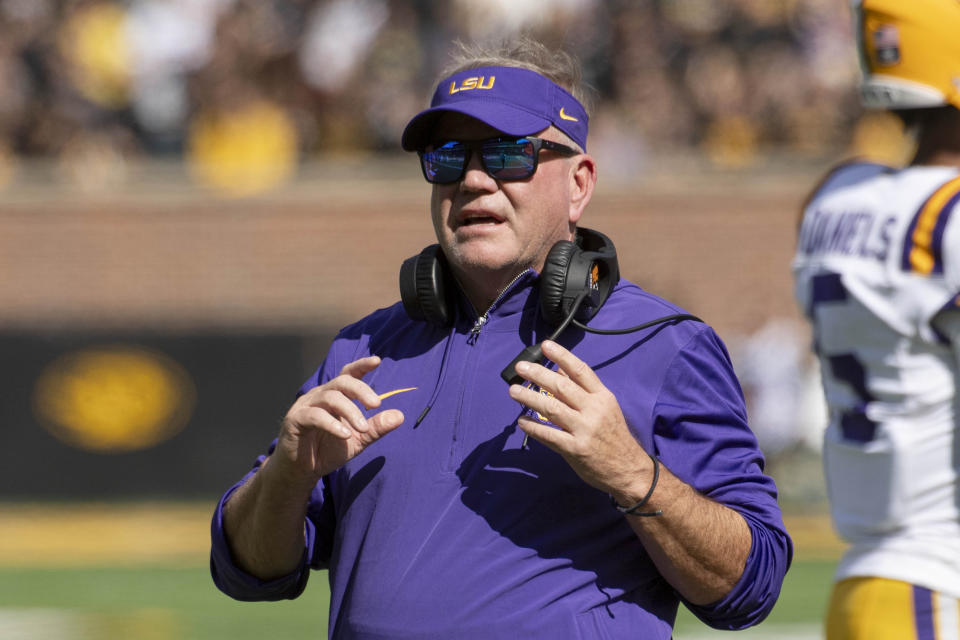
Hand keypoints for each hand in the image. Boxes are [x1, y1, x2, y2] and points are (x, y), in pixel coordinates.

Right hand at [271, 356, 403, 488]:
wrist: (302, 471)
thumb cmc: (327, 451)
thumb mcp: (358, 440)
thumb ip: (376, 428)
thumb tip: (400, 416)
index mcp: (335, 396)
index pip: (348, 375)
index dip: (361, 366)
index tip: (377, 361)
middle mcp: (320, 396)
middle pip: (341, 382)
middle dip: (360, 390)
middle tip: (376, 405)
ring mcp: (306, 406)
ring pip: (330, 398)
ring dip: (350, 411)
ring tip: (362, 427)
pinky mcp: (295, 420)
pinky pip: (315, 416)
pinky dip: (332, 424)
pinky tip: (345, 435)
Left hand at [508, 340, 653, 497]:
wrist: (628, 470)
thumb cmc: (614, 436)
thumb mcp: (605, 408)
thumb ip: (583, 389)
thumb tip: (559, 369)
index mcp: (602, 397)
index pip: (580, 371)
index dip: (562, 356)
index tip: (545, 346)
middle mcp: (594, 410)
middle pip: (562, 387)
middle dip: (538, 375)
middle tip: (520, 368)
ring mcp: (584, 429)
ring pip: (552, 408)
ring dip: (529, 398)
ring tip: (514, 391)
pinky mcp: (574, 449)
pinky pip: (548, 435)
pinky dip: (533, 427)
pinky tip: (522, 421)